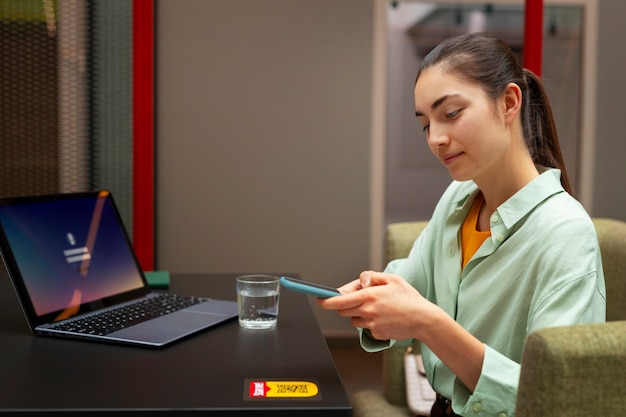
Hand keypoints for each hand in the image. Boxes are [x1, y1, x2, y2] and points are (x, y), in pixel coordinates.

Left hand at [318, 271, 438, 340]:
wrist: (423, 319)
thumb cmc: (408, 297)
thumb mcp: (392, 279)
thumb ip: (372, 277)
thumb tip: (360, 281)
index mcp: (370, 295)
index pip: (341, 300)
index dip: (327, 300)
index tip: (319, 300)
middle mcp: (368, 310)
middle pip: (343, 310)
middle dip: (345, 304)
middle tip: (359, 299)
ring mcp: (372, 324)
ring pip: (354, 319)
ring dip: (359, 314)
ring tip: (377, 308)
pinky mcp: (376, 334)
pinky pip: (365, 328)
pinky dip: (369, 323)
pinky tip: (384, 318)